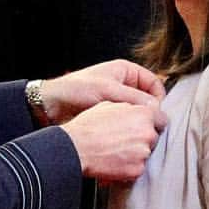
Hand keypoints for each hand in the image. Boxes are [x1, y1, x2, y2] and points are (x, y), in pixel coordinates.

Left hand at [40, 60, 166, 127]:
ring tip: (135, 132)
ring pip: (137, 113)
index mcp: (126, 71)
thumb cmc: (75, 90)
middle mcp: (124, 85)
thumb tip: (157, 110)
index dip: (158, 98)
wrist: (50, 105)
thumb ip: (134, 98)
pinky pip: (125, 122)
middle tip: (147, 126)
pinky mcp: (109, 116)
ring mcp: (117, 101)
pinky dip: (127, 129)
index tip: (155, 114)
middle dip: (148, 113)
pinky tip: (125, 136)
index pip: (154, 84)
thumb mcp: (108, 90)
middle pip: (147, 100)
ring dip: (137, 123)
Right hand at [60, 101, 160, 182]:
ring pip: (145, 154)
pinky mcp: (137, 170)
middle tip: (123, 141)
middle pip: (153, 138)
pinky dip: (128, 168)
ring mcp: (143, 153)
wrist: (76, 148)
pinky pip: (138, 169)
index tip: (145, 128)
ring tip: (116, 152)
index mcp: (143, 114)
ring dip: (135, 154)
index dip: (152, 124)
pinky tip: (114, 161)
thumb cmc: (88, 126)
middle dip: (141, 140)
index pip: (161, 120)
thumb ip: (130, 108)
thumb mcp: (109, 105)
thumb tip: (136, 110)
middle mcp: (147, 133)